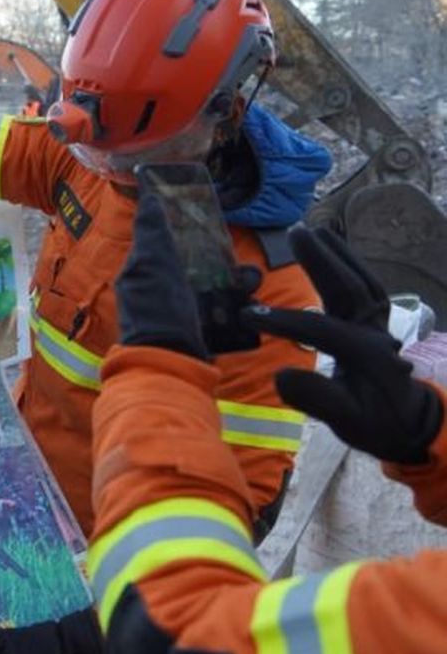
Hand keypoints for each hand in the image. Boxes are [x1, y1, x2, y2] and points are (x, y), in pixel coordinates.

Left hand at [117, 191, 260, 356]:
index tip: (209, 221)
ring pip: (215, 286)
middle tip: (236, 260)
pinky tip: (248, 303)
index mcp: (143, 272)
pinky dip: (238, 306)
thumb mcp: (151, 263)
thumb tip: (147, 195)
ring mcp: (180, 312)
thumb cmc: (158, 310)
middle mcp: (159, 291)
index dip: (187, 230)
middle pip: (196, 263)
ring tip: (248, 282)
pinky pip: (224, 311)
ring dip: (235, 282)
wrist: (173, 361)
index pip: (166, 242)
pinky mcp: (201, 331)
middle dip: (220, 259)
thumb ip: (151, 231)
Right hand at [242, 227, 441, 463]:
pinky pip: (365, 284)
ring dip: (336, 254)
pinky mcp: (378, 319)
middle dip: (322, 262)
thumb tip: (280, 376)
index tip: (247, 315)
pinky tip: (333, 247)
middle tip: (295, 233)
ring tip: (311, 230)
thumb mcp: (346, 422)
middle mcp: (377, 333)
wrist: (406, 422)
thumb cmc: (372, 423)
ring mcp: (381, 323)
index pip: (322, 330)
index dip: (285, 321)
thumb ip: (316, 399)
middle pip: (350, 289)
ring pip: (360, 281)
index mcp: (367, 357)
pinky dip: (349, 262)